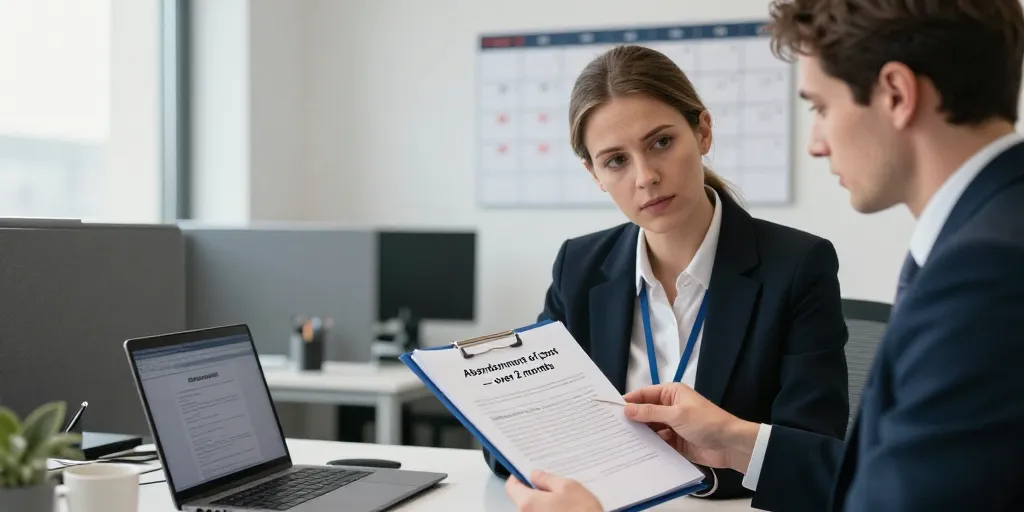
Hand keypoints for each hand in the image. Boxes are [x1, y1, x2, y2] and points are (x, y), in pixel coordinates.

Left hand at [505, 470, 602, 511]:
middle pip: (523, 498)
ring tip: (565, 499)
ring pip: (534, 508)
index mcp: (528, 503)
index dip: (518, 477)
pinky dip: (551, 510)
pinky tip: (567, 508)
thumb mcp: (568, 487)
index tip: (527, 472)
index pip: (511, 486)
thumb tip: (535, 475)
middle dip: (536, 489)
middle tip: (554, 484)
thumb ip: (547, 479)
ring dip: (545, 501)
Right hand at [623, 383, 759, 472]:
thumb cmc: (707, 422)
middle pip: (645, 412)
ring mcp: (672, 425)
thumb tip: (627, 409)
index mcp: (671, 393)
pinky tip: (639, 451)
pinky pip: (657, 442)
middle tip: (614, 427)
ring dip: (641, 434)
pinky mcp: (675, 442)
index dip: (629, 401)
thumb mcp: (677, 414)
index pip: (644, 394)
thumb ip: (650, 412)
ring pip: (650, 428)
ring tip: (624, 441)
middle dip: (632, 419)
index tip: (612, 409)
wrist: (730, 445)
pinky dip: (650, 446)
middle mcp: (670, 407)